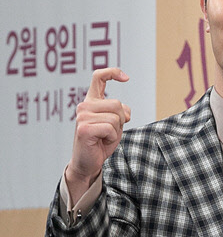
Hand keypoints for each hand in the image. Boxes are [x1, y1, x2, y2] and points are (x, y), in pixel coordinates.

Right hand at [65, 67, 130, 199]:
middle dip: (120, 121)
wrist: (87, 163)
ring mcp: (82, 116)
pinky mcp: (84, 128)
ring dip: (116, 132)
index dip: (113, 73)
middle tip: (109, 133)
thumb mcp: (115, 125)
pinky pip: (110, 128)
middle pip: (117, 104)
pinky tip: (101, 142)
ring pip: (115, 118)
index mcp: (91, 102)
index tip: (126, 78)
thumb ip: (120, 113)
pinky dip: (111, 138)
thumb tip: (125, 111)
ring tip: (104, 138)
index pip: (99, 78)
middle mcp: (84, 106)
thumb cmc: (100, 143)